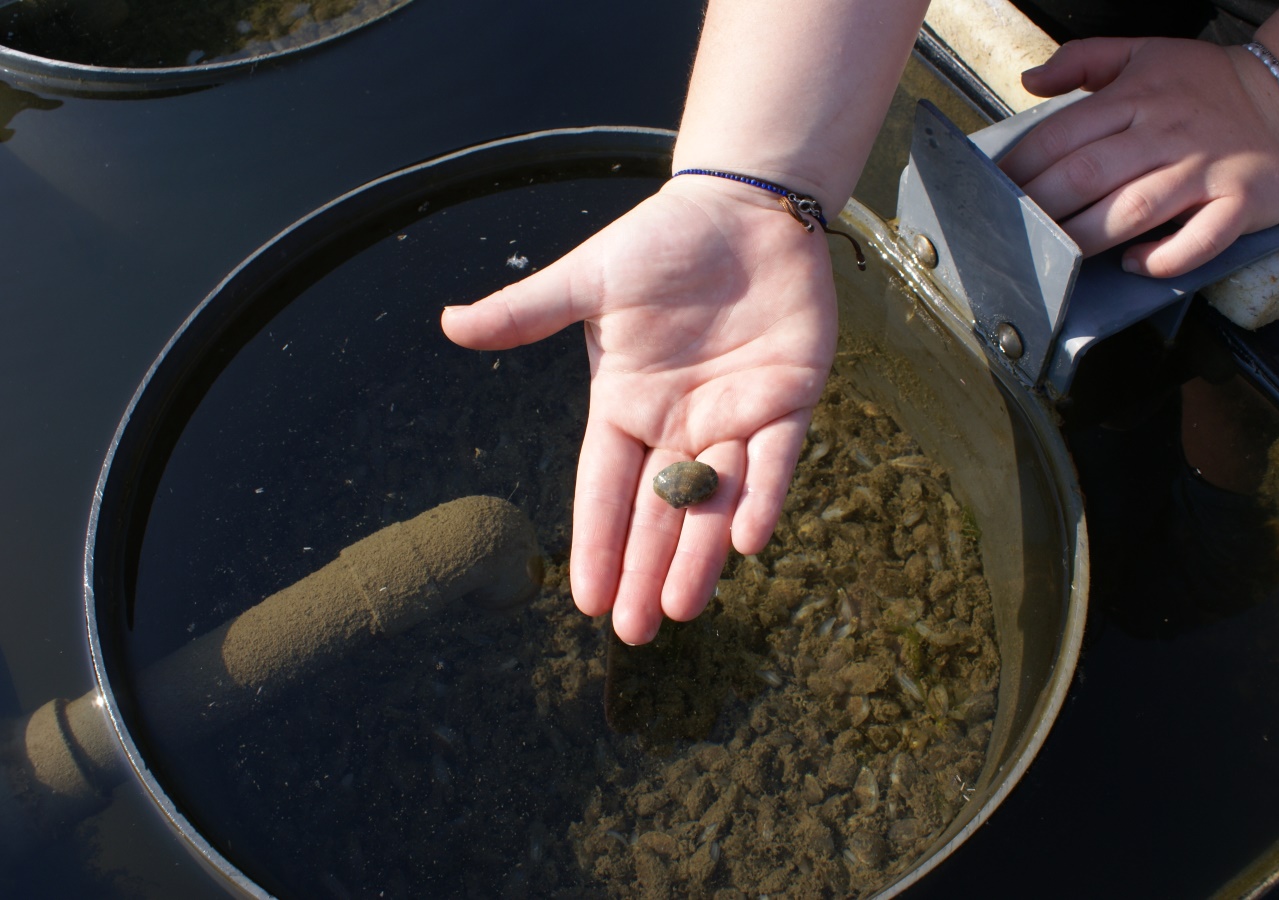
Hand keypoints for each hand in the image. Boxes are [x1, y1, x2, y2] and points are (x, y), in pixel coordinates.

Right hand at [441, 176, 837, 643]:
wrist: (742, 208)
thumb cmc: (661, 242)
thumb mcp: (588, 280)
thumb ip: (528, 311)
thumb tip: (449, 323)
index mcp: (626, 407)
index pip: (605, 489)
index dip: (597, 543)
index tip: (587, 600)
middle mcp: (678, 426)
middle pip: (658, 512)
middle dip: (646, 571)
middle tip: (635, 635)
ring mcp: (734, 418)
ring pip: (715, 502)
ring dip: (698, 555)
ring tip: (680, 610)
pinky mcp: (789, 401)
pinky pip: (775, 460)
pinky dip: (762, 497)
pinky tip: (746, 542)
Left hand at [999, 37, 1278, 277]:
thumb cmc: (1204, 85)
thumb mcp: (1144, 55)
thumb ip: (1083, 61)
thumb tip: (1029, 81)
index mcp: (1135, 98)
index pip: (1061, 136)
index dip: (1020, 169)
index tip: (992, 194)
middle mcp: (1166, 133)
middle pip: (1088, 175)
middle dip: (1042, 208)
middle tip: (1014, 233)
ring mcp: (1204, 169)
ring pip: (1134, 209)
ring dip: (1088, 237)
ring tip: (1058, 255)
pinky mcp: (1240, 201)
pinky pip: (1199, 239)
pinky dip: (1164, 257)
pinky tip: (1135, 265)